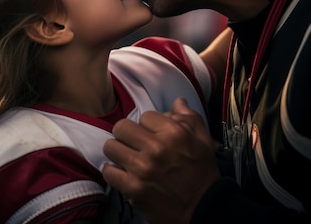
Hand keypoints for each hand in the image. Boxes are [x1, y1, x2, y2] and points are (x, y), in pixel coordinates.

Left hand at [103, 98, 219, 223]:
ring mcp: (141, 169)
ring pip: (110, 147)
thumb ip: (189, 117)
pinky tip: (122, 173)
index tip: (153, 134)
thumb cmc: (202, 173)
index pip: (145, 116)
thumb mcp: (203, 140)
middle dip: (127, 134)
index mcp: (173, 133)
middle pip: (122, 127)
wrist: (203, 209)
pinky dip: (113, 172)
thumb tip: (177, 101)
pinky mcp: (132, 188)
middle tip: (133, 143)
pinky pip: (108, 171)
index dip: (148, 125)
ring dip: (118, 151)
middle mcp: (155, 148)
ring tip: (126, 157)